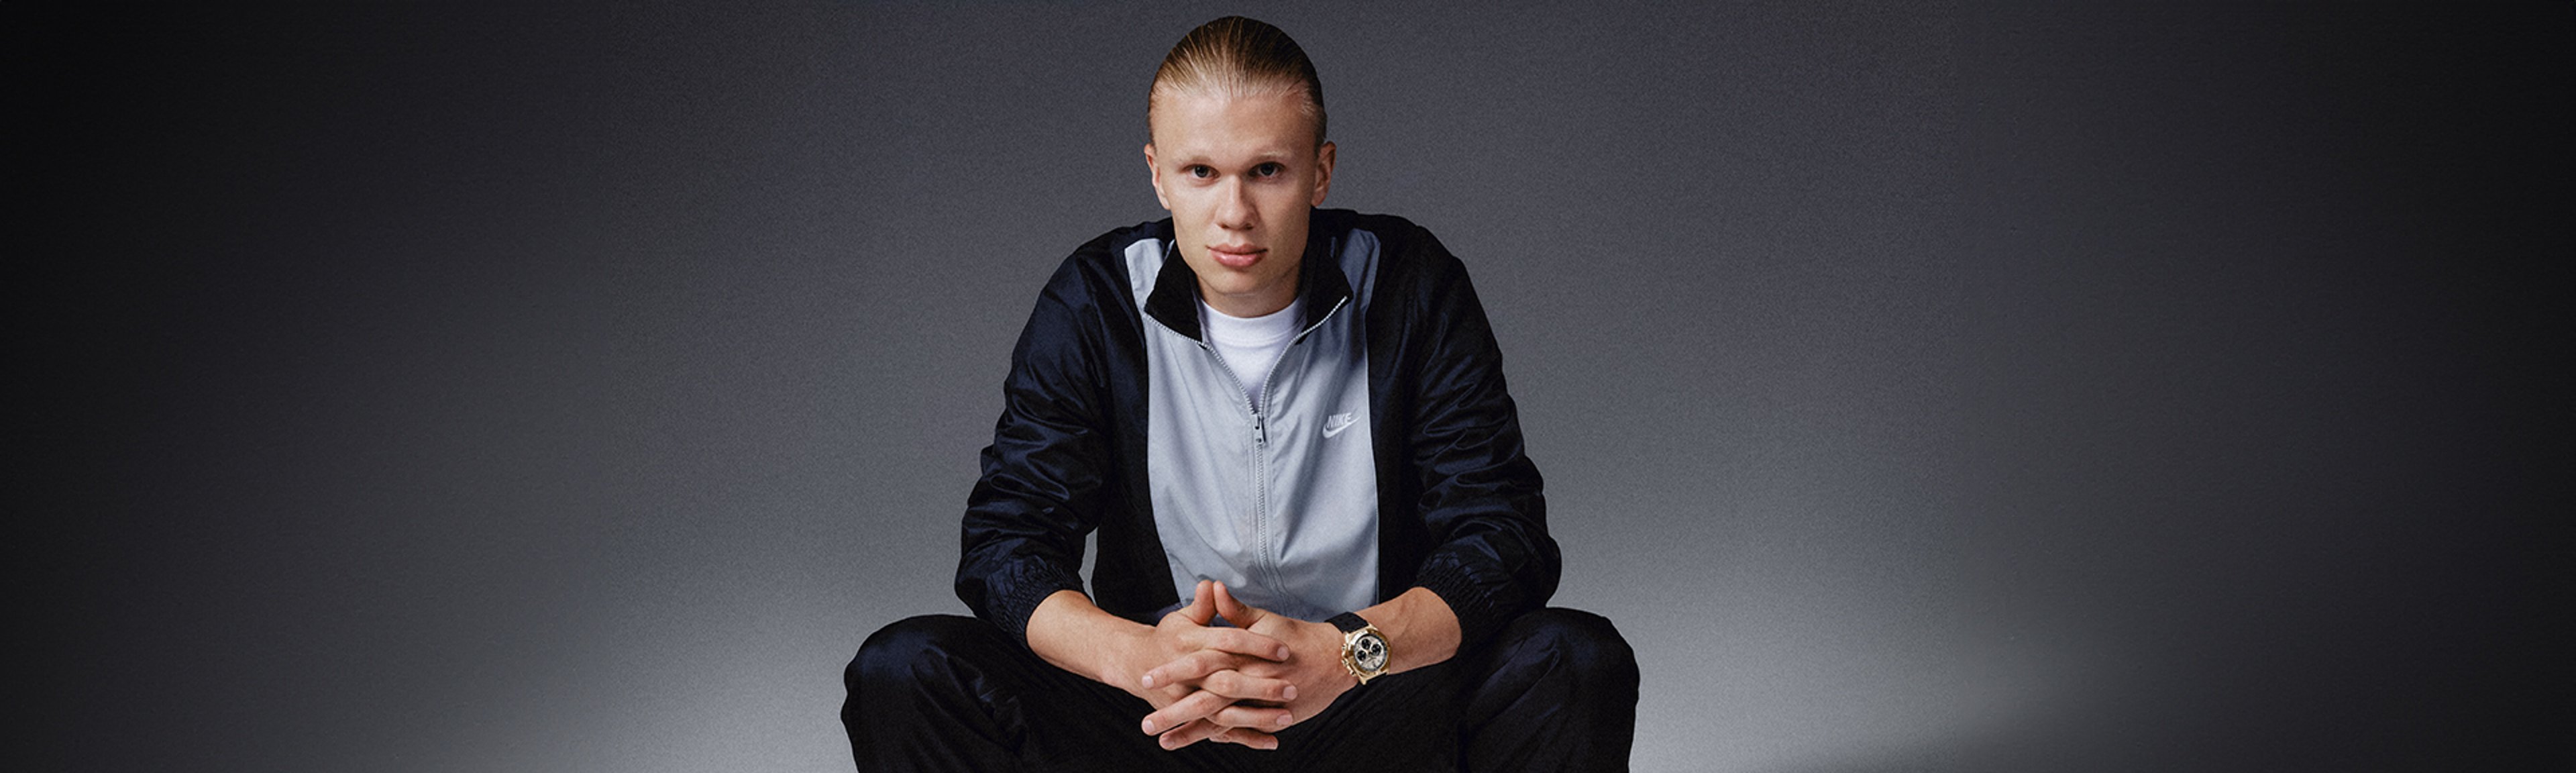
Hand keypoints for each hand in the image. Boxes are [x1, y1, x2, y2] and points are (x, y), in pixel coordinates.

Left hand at [1139, 582, 1358, 749]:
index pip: (1199, 662)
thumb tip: (1210, 584)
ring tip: (1164, 742)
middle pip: (1204, 699)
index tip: (1145, 677)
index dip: (1172, 671)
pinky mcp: (1273, 717)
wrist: (1336, 658)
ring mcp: (1260, 702)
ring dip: (1192, 733)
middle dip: (1174, 712)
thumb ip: (1234, 609)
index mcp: (1241, 653)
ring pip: (1221, 721)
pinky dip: (1222, 739)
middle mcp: (1249, 680)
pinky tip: (1201, 745)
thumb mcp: (1264, 619)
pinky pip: (1244, 731)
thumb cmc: (1297, 635)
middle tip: (1146, 724)